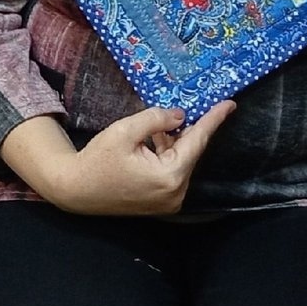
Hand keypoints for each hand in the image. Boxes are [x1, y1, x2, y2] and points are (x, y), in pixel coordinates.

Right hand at [31, 103, 235, 215]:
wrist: (76, 190)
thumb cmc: (98, 159)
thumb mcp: (125, 130)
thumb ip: (156, 119)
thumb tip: (180, 116)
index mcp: (170, 175)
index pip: (198, 141)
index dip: (213, 120)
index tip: (231, 105)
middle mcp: (176, 192)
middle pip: (191, 152)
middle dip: (193, 128)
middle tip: (202, 104)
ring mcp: (169, 200)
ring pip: (181, 161)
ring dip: (177, 140)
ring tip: (170, 119)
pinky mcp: (161, 201)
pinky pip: (172, 171)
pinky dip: (168, 153)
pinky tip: (159, 137)